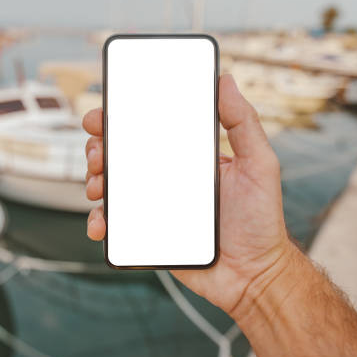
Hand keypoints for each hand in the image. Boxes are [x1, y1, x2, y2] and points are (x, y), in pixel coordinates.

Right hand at [82, 74, 292, 316]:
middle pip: (122, 154)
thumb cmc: (261, 220)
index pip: (149, 129)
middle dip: (99, 148)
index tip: (104, 114)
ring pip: (112, 186)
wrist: (253, 275)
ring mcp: (155, 205)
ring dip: (95, 180)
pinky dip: (99, 220)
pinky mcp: (147, 234)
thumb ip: (244, 122)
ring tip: (97, 186)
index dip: (121, 119)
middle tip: (98, 153)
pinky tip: (100, 223)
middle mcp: (167, 177)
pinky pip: (116, 224)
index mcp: (188, 156)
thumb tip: (225, 80)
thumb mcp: (260, 164)